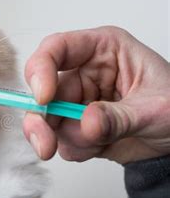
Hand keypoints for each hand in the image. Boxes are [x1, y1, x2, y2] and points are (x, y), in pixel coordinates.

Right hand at [23, 26, 169, 163]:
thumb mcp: (156, 109)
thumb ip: (119, 117)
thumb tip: (87, 122)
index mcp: (102, 50)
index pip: (57, 48)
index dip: (41, 70)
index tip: (44, 98)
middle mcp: (83, 72)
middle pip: (43, 91)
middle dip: (43, 120)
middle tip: (46, 144)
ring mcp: (76, 100)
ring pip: (47, 119)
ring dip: (68, 138)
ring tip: (100, 144)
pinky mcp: (74, 125)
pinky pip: (60, 139)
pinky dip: (78, 149)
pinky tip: (102, 146)